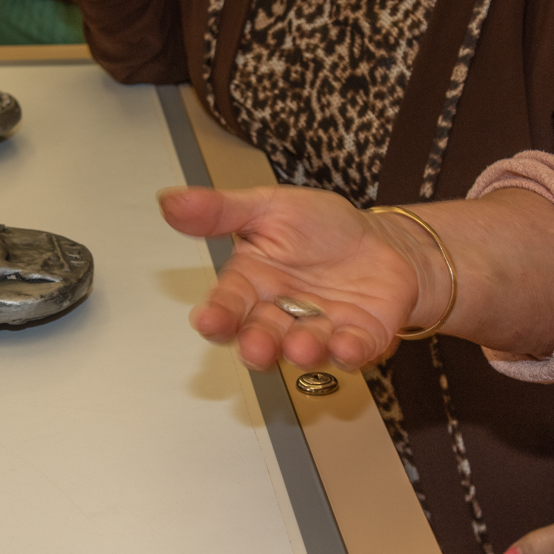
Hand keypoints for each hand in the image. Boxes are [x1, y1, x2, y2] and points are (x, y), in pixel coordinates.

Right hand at [158, 184, 447, 370]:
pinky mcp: (358, 339)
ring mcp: (319, 330)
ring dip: (301, 351)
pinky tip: (345, 345)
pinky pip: (351, 351)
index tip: (209, 321)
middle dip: (257, 345)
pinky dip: (348, 351)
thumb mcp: (269, 208)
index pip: (228, 305)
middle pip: (260, 337)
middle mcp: (281, 314)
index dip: (217, 316)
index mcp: (253, 284)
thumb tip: (170, 202)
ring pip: (302, 350)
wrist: (383, 240)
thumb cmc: (323, 227)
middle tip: (255, 346)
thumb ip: (221, 211)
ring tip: (301, 345)